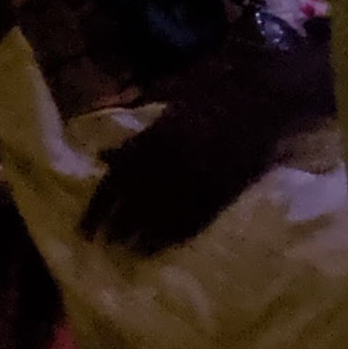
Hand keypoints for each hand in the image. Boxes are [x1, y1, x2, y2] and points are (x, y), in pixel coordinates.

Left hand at [80, 32, 331, 255]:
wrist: (264, 101)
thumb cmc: (214, 96)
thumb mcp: (167, 110)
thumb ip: (136, 137)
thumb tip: (101, 156)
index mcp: (156, 140)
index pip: (118, 182)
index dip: (98, 208)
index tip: (83, 228)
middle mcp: (173, 164)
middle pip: (137, 204)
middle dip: (116, 227)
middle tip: (101, 245)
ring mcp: (199, 181)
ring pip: (164, 217)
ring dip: (142, 237)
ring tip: (127, 252)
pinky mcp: (222, 193)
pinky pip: (195, 220)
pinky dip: (174, 236)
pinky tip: (161, 247)